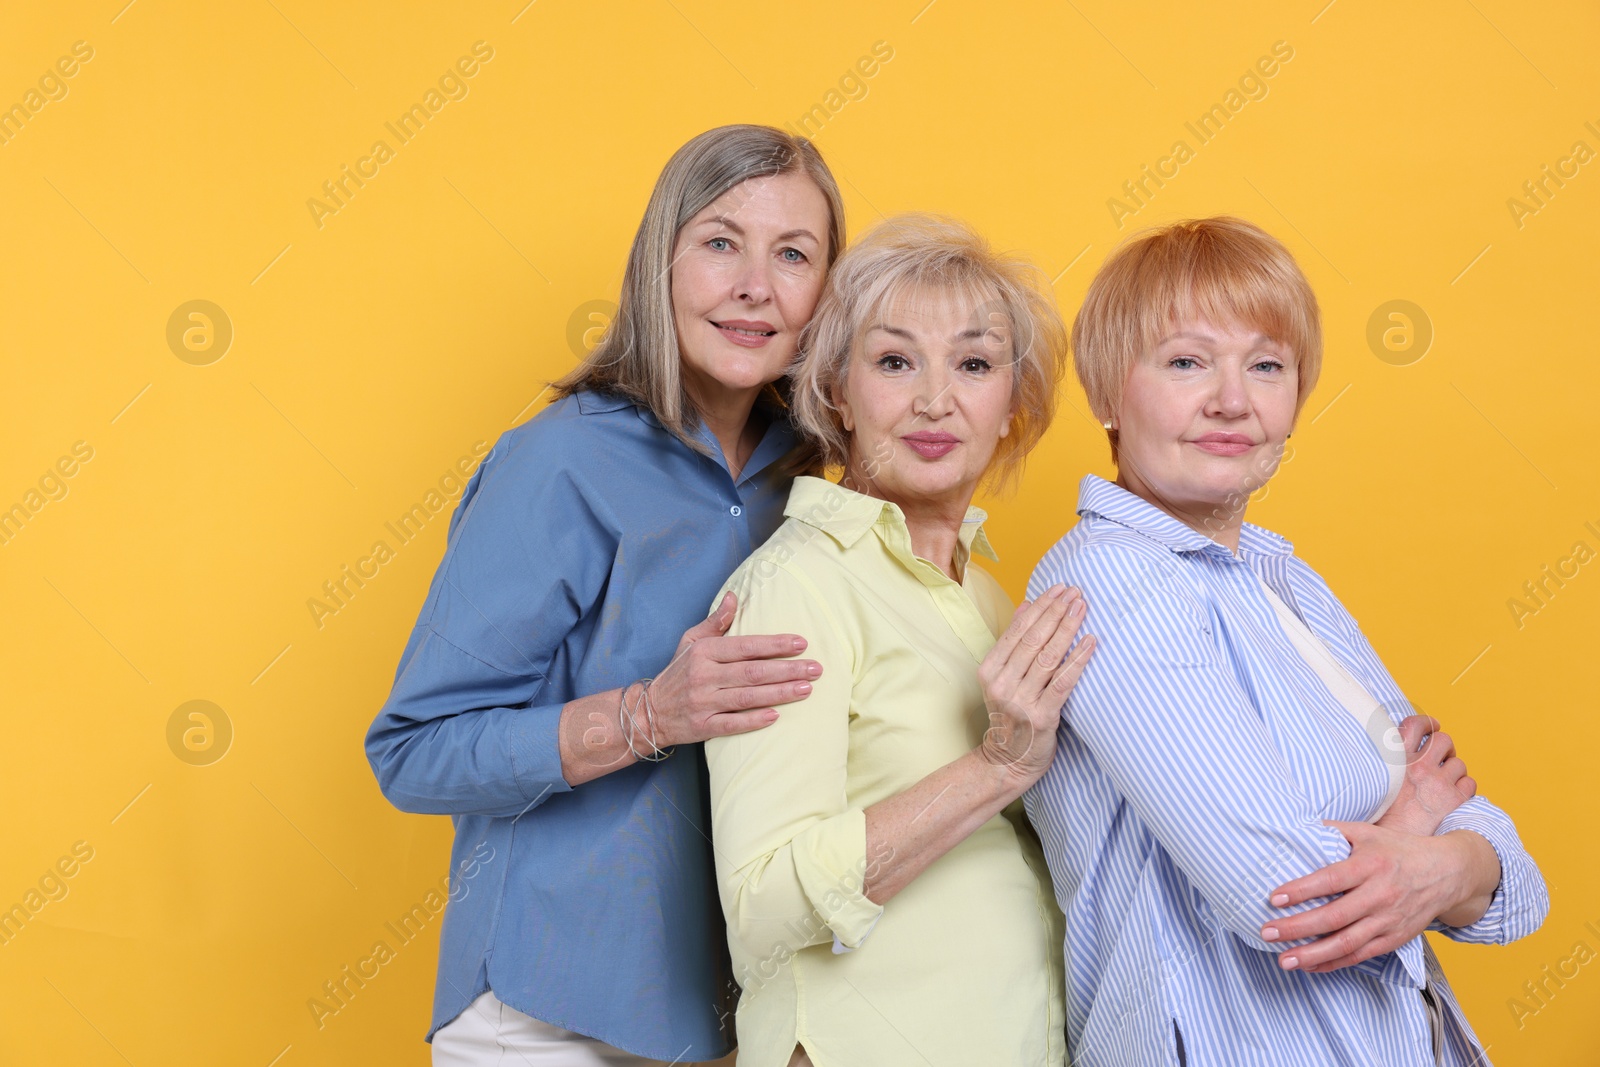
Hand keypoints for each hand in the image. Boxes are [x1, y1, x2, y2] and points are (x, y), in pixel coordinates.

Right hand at [646, 592, 821, 747]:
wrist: (649, 712)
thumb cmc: (678, 672)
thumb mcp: (691, 641)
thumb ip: (716, 621)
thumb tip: (735, 596)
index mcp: (704, 652)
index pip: (746, 646)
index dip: (775, 644)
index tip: (802, 643)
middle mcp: (704, 676)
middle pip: (753, 672)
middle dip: (788, 670)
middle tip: (815, 669)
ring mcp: (703, 703)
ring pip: (747, 698)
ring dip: (779, 693)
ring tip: (806, 689)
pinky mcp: (702, 728)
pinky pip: (732, 724)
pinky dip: (754, 720)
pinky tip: (777, 716)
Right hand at [976, 584, 1095, 786]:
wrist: (1009, 760)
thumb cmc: (1011, 716)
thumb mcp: (1002, 678)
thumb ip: (1013, 643)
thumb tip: (1027, 606)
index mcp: (990, 670)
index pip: (1018, 631)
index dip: (1040, 607)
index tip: (1059, 589)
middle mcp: (1002, 683)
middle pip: (1034, 640)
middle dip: (1057, 612)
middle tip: (1075, 593)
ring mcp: (1021, 700)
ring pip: (1049, 656)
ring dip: (1068, 629)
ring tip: (1083, 609)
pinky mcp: (1042, 716)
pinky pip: (1064, 681)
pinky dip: (1078, 659)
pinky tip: (1090, 642)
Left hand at [1260, 820, 1471, 972]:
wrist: (1447, 872)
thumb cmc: (1398, 849)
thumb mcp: (1367, 833)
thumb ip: (1333, 831)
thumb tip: (1294, 828)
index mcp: (1370, 865)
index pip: (1330, 880)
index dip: (1301, 890)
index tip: (1274, 898)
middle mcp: (1380, 895)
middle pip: (1334, 916)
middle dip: (1297, 927)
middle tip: (1267, 932)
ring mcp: (1388, 920)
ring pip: (1347, 943)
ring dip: (1313, 954)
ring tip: (1284, 960)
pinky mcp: (1394, 938)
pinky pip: (1361, 955)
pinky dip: (1334, 963)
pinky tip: (1310, 965)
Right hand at [1375, 715, 1475, 836]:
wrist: (1392, 842)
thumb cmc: (1379, 815)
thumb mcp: (1374, 780)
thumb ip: (1386, 762)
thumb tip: (1398, 751)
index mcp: (1396, 758)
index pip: (1416, 724)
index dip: (1428, 723)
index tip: (1433, 727)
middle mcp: (1418, 765)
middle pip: (1443, 740)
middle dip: (1446, 748)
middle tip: (1442, 759)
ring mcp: (1438, 782)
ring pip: (1459, 763)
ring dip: (1455, 771)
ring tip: (1445, 783)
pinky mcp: (1455, 799)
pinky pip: (1469, 783)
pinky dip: (1464, 788)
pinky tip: (1453, 797)